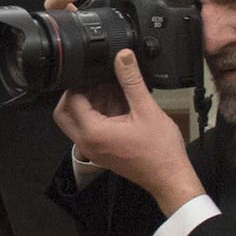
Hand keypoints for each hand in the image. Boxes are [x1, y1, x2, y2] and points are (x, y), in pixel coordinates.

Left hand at [52, 47, 200, 205]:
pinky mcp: (102, 152)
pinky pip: (90, 131)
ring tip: (115, 93)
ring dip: (90, 105)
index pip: (72, 100)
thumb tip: (123, 57)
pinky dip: (99, 117)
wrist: (170, 178)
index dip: (82, 82)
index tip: (95, 73)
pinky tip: (121, 107)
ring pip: (77, 122)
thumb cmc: (160, 152)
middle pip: (65, 113)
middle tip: (96, 82)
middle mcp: (88, 144)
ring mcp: (94, 150)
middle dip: (78, 95)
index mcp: (93, 133)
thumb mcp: (146, 109)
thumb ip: (131, 80)